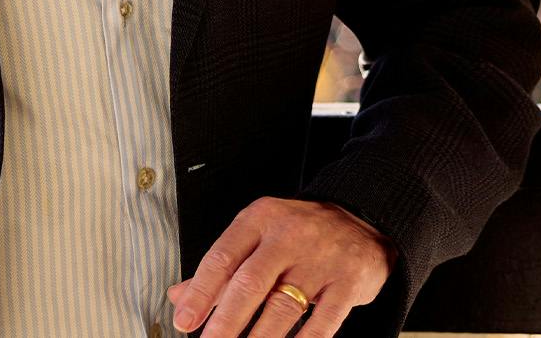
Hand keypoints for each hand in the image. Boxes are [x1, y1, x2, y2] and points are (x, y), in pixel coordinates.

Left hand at [165, 196, 394, 336]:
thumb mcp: (258, 234)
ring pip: (283, 307)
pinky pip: (323, 322)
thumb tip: (178, 296)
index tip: (184, 321)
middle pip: (250, 283)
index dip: (200, 292)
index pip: (223, 256)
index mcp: (260, 219)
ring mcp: (321, 259)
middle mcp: (289, 236)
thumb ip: (221, 266)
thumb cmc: (299, 231)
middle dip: (225, 321)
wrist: (361, 218)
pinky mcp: (348, 282)